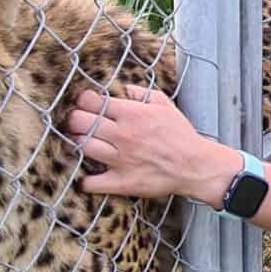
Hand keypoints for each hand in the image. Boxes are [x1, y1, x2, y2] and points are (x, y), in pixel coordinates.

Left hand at [64, 85, 241, 204]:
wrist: (195, 166)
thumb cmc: (180, 134)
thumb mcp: (164, 104)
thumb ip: (140, 93)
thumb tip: (122, 88)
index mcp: (131, 113)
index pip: (91, 101)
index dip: (83, 101)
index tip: (85, 105)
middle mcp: (123, 135)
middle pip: (80, 122)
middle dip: (75, 120)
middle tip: (79, 124)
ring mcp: (120, 159)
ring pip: (83, 147)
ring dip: (79, 144)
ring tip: (85, 144)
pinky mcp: (122, 182)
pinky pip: (92, 183)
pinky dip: (85, 180)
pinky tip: (88, 176)